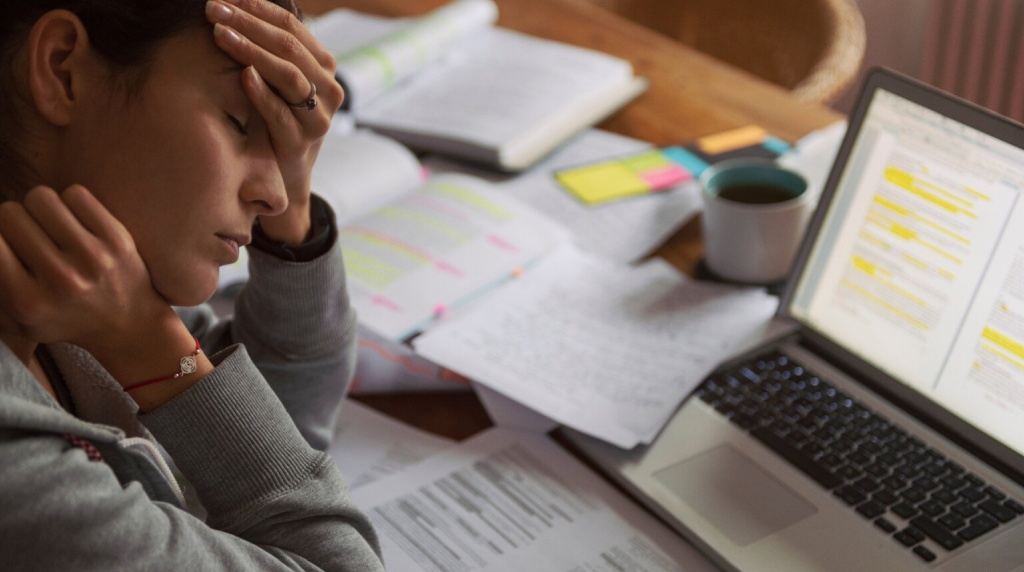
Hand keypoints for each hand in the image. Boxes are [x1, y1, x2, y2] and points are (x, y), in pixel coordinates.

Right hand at [0, 186, 172, 354]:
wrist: (130, 323)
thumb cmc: (65, 317)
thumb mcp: (17, 319)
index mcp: (28, 301)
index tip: (6, 242)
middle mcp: (60, 279)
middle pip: (10, 213)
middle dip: (13, 221)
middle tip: (27, 235)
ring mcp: (92, 257)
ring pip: (40, 197)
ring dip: (40, 209)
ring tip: (49, 227)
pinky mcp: (118, 238)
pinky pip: (75, 193)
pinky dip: (70, 203)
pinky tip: (75, 223)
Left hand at [206, 0, 344, 243]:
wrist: (284, 176)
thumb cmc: (275, 120)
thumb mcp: (276, 82)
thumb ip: (270, 51)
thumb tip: (236, 8)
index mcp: (323, 67)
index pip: (292, 27)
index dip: (258, 9)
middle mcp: (329, 89)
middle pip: (289, 47)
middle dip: (249, 25)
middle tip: (214, 11)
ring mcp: (318, 118)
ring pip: (289, 76)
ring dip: (252, 52)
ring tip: (220, 35)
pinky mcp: (302, 143)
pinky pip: (281, 114)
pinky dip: (262, 93)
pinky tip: (242, 75)